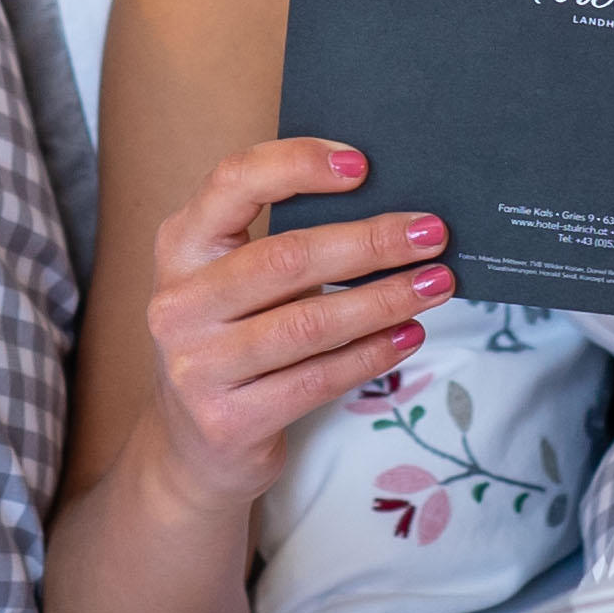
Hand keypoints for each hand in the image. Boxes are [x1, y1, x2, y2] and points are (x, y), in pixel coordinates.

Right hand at [133, 137, 452, 510]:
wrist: (195, 447)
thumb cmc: (233, 342)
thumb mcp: (233, 283)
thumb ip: (284, 245)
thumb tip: (390, 214)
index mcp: (180, 248)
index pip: (233, 183)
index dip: (297, 164)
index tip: (361, 164)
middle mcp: (178, 304)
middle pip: (286, 257)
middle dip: (370, 242)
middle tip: (430, 233)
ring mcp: (197, 367)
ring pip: (309, 323)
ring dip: (384, 300)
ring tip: (435, 284)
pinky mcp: (227, 421)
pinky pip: (317, 380)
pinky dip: (372, 354)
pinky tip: (408, 336)